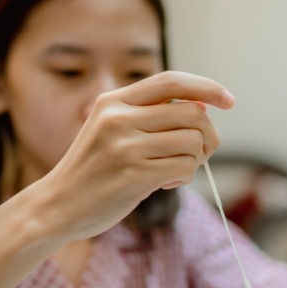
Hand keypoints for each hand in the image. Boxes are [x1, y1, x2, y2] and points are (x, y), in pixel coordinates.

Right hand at [37, 71, 233, 239]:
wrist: (57, 206)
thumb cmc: (93, 170)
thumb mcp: (111, 130)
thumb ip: (150, 116)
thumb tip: (202, 106)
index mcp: (113, 101)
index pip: (171, 81)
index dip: (206, 88)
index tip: (228, 100)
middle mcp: (119, 118)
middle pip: (192, 113)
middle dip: (207, 135)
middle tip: (198, 154)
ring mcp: (125, 147)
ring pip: (192, 142)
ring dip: (194, 160)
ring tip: (173, 171)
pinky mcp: (133, 175)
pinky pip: (184, 168)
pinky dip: (184, 178)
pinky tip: (165, 184)